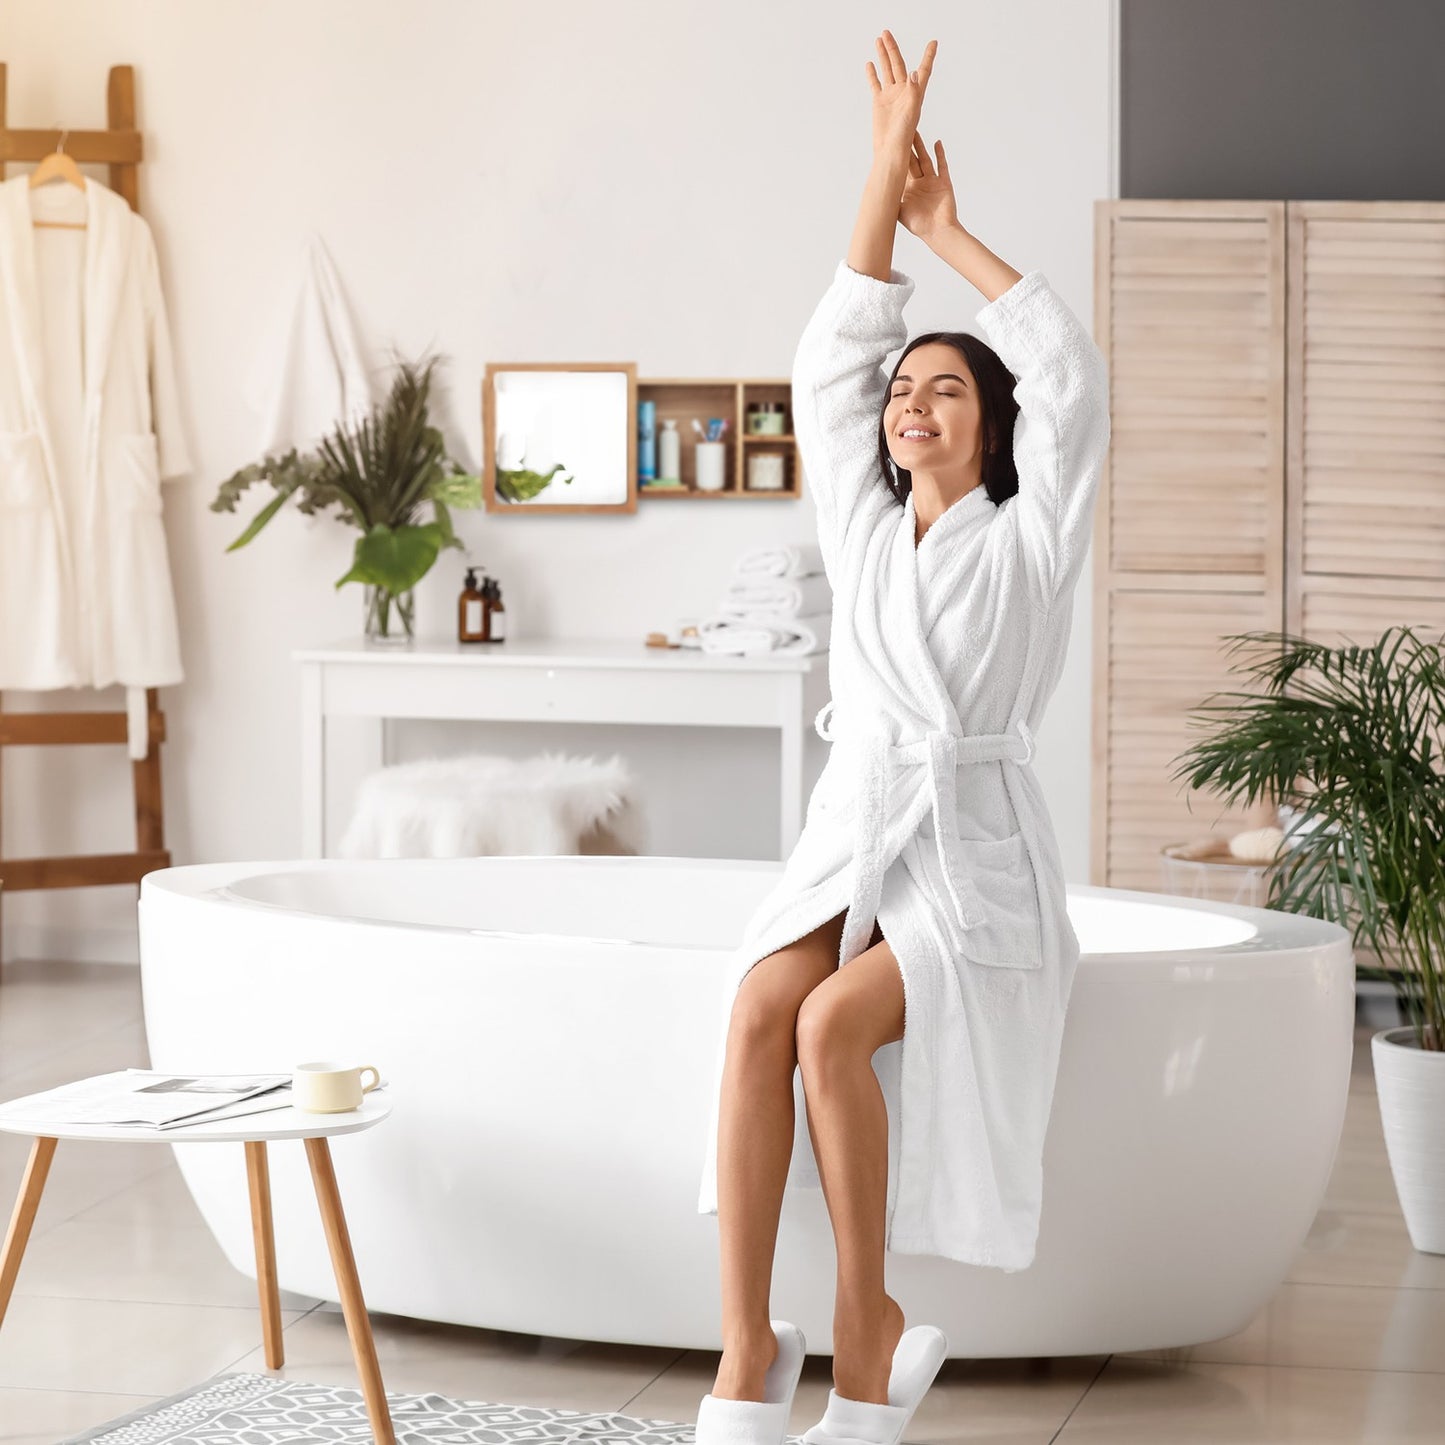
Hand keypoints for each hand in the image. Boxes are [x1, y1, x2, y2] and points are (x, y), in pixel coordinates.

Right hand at [867, 31, 936, 163]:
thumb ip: (913, 92)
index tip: (934, 42)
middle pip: (899, 64)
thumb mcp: (911, 113)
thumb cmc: (903, 137)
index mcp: (915, 93)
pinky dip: (873, 73)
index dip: (928, 56)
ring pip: (887, 70)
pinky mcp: (879, 102)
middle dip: (893, 48)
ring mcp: (891, 95)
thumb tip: (913, 72)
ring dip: (884, 55)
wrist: (889, 151)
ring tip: (879, 40)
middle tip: (887, 33)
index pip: (923, 70)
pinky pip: (876, 83)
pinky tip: (870, 63)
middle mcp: (904, 91)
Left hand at [898, 130, 960, 242]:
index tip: (888, 144)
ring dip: (920, 146)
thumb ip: (890, 200)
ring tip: (914, 131)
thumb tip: (874, 193)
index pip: (900, 169)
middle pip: (911, 160)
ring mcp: (932, 182)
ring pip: (925, 159)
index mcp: (908, 189)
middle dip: (906, 146)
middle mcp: (920, 183)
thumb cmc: (919, 226)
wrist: (938, 232)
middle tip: (900, 130)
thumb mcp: (899, 212)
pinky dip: (940, 154)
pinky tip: (936, 142)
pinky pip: (942, 165)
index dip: (894, 157)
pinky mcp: (944, 182)